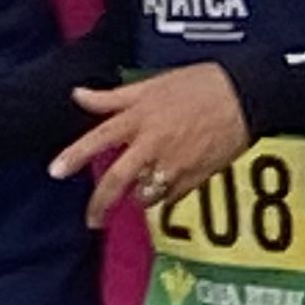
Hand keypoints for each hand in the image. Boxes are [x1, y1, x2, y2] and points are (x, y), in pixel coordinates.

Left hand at [53, 65, 253, 229]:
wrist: (249, 96)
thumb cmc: (203, 84)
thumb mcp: (154, 84)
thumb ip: (114, 97)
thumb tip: (79, 94)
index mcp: (140, 118)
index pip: (98, 139)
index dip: (74, 156)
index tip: (55, 172)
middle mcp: (152, 144)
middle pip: (117, 181)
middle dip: (100, 205)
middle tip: (93, 221)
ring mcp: (175, 164)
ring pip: (146, 195)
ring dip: (140, 197)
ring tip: (142, 194)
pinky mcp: (197, 177)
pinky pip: (173, 197)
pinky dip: (167, 195)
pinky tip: (170, 185)